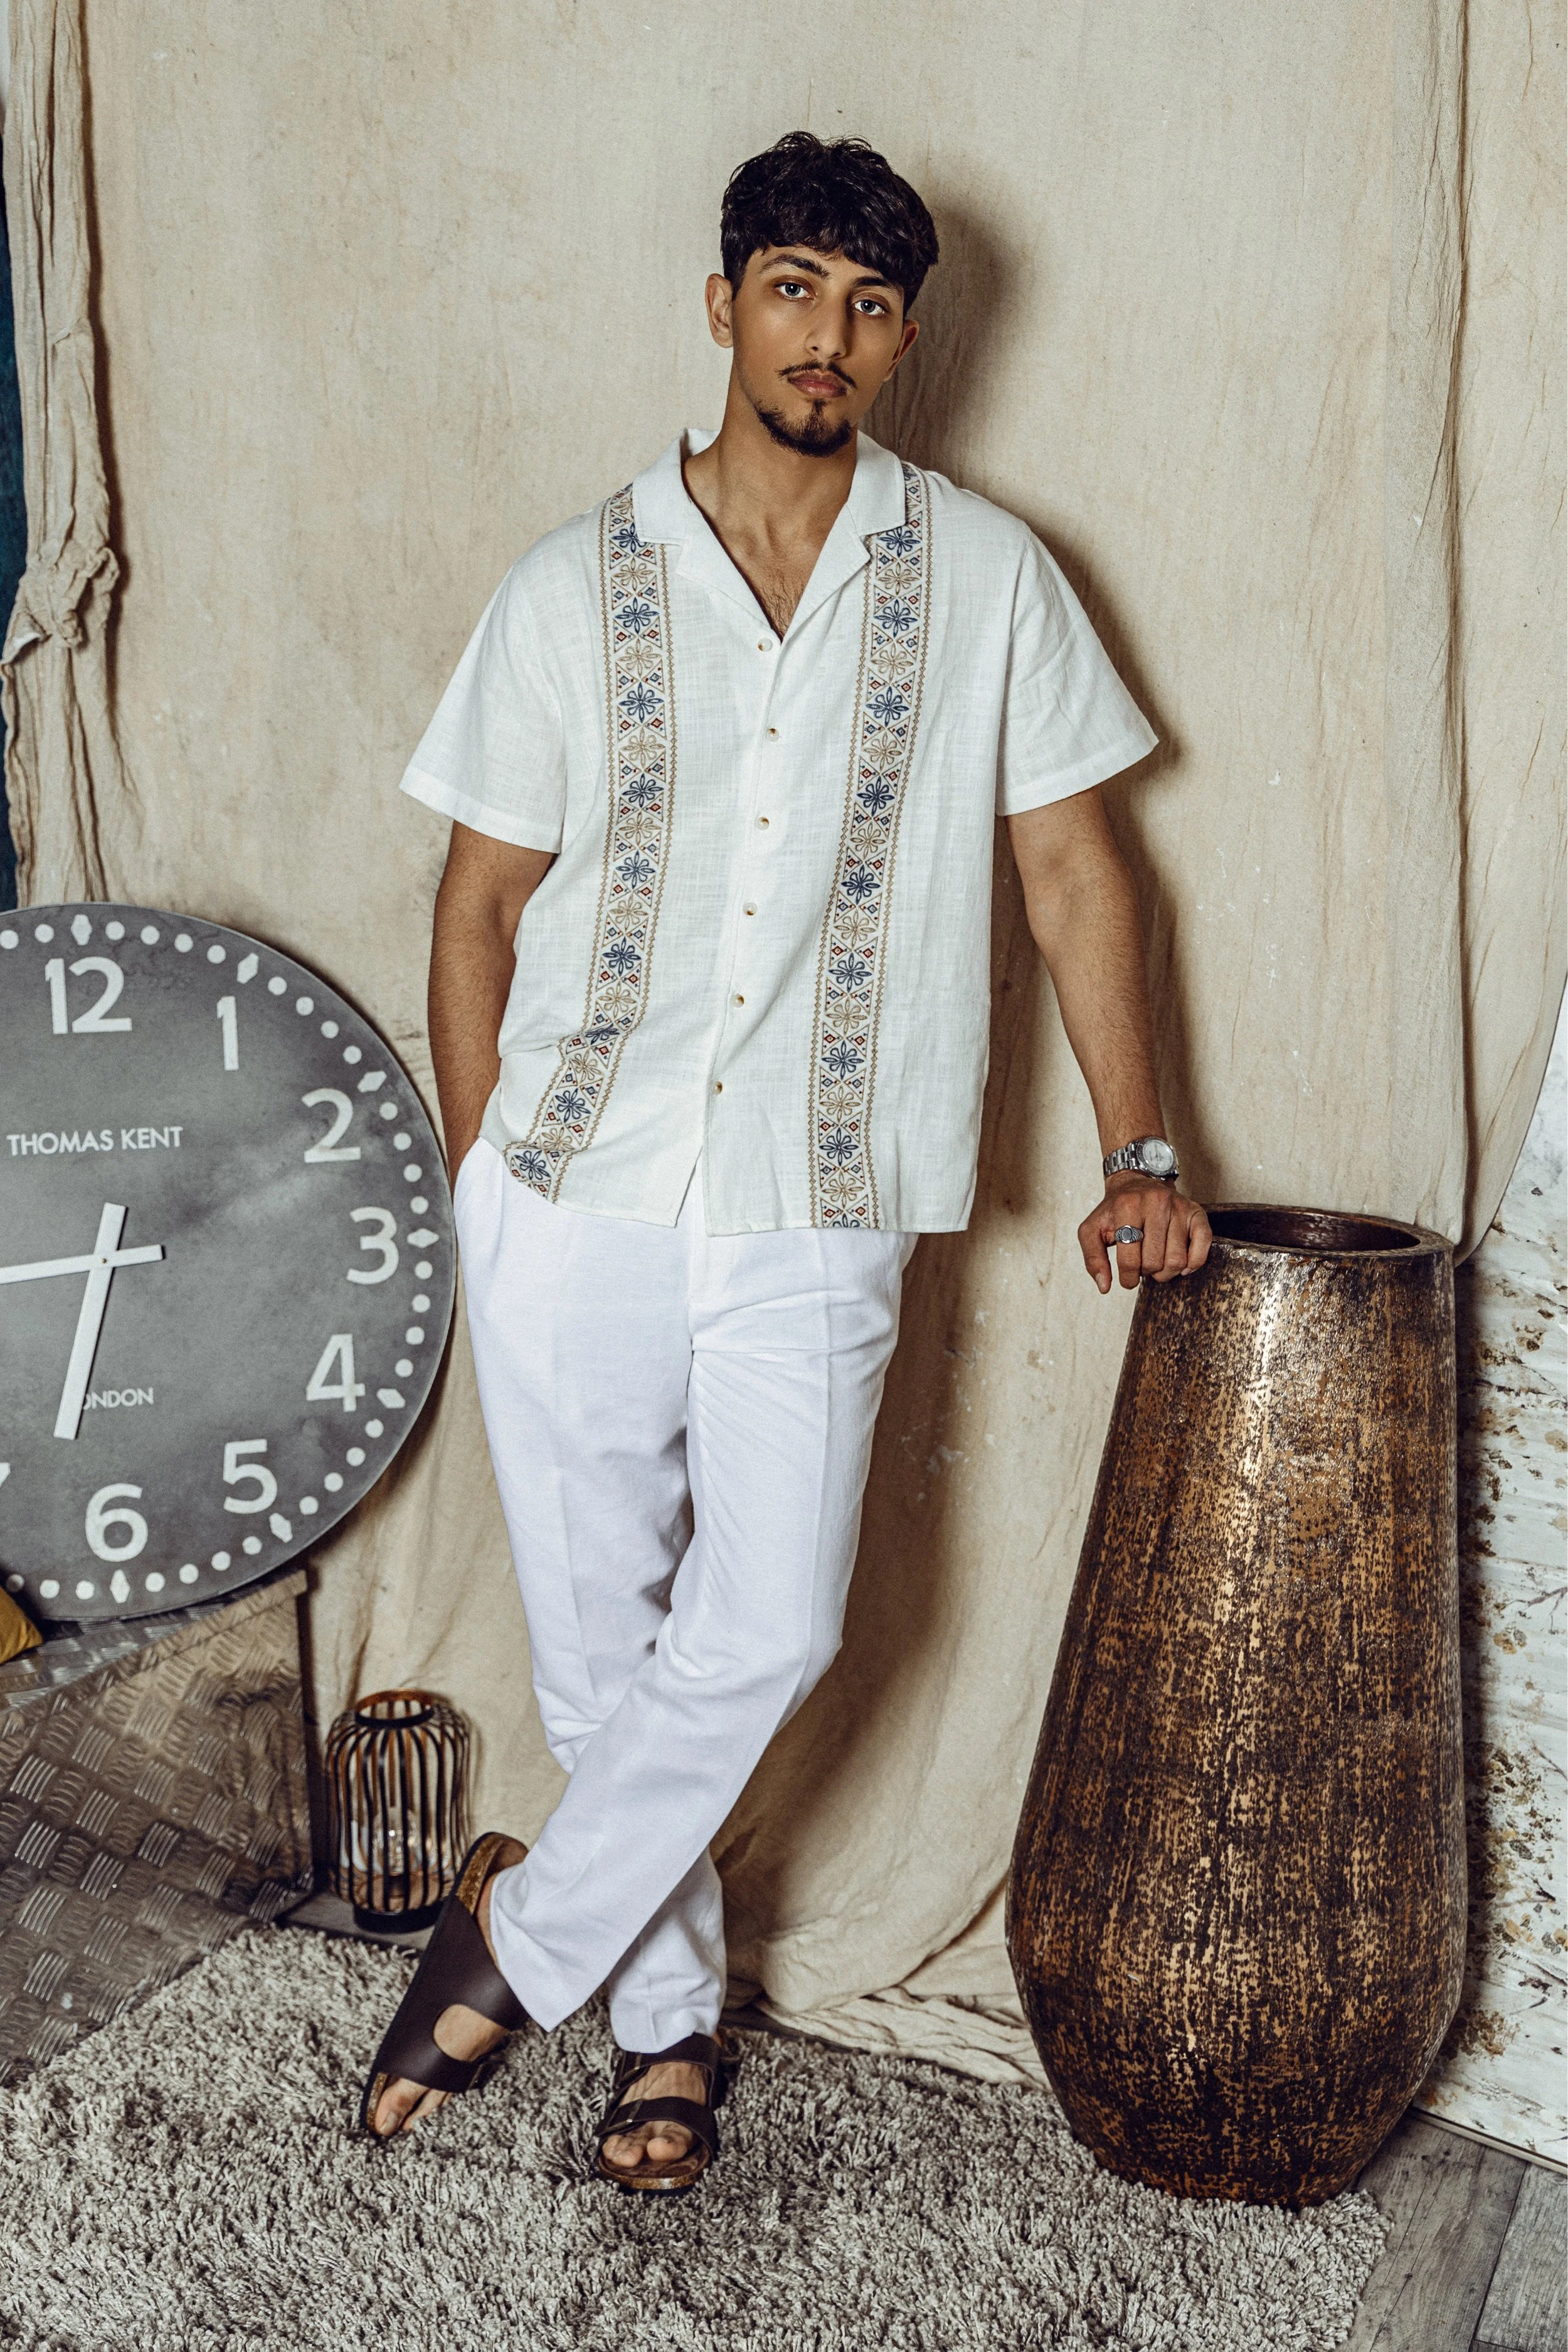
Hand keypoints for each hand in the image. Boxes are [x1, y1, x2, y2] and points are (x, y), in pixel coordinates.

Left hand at [1080, 1176, 1211, 1293]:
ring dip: (1166, 1272)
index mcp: (1127, 1206)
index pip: (1130, 1259)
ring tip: (1157, 1264)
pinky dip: (1193, 1262)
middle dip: (1147, 1273)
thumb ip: (1092, 1259)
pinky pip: (1203, 1245)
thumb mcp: (1092, 1230)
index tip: (1127, 1279)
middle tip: (1142, 1266)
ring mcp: (1179, 1207)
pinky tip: (1181, 1264)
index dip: (1128, 1278)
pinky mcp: (1196, 1212)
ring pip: (1177, 1259)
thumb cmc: (1115, 1210)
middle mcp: (1156, 1202)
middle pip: (1155, 1262)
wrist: (1136, 1182)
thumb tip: (1104, 1286)